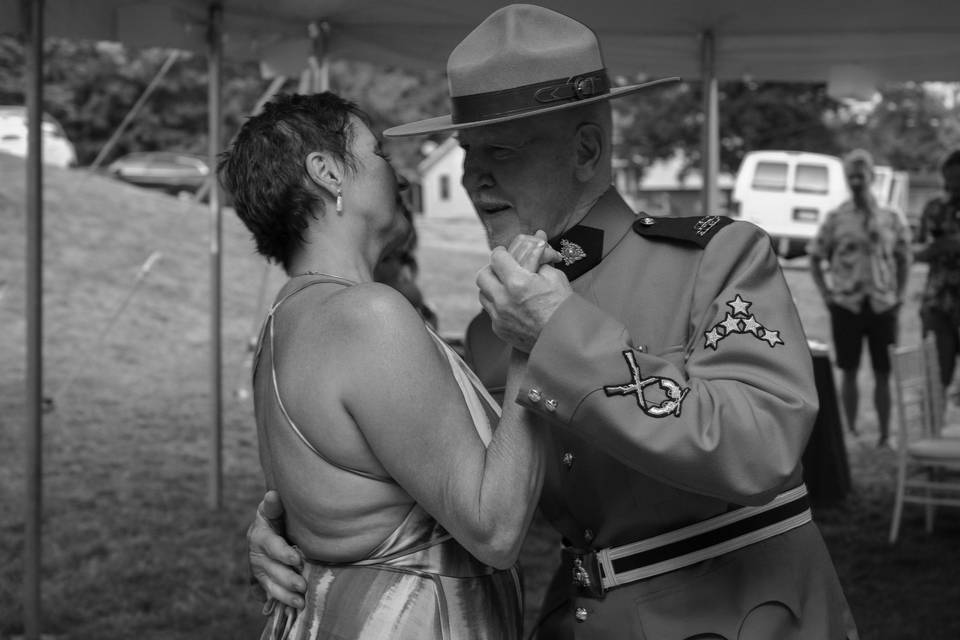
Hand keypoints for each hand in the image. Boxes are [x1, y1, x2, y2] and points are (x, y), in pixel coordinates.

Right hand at [247, 490, 306, 609]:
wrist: (274, 526)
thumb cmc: (278, 514)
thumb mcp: (275, 509)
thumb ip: (274, 506)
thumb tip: (273, 495)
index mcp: (260, 534)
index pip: (271, 544)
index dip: (283, 553)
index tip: (297, 559)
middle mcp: (257, 553)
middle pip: (271, 568)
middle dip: (287, 578)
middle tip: (303, 585)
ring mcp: (259, 569)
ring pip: (270, 584)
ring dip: (285, 594)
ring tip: (301, 601)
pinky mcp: (263, 580)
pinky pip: (271, 593)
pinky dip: (282, 600)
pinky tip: (296, 606)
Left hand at [476, 231, 571, 352]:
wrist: (565, 339)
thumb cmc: (563, 307)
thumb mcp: (554, 277)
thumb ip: (539, 259)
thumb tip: (538, 240)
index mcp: (517, 282)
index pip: (496, 257)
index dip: (501, 252)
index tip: (505, 253)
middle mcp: (503, 299)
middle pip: (482, 276)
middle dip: (492, 270)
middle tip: (503, 270)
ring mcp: (499, 316)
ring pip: (483, 294)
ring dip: (492, 288)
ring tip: (506, 288)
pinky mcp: (499, 329)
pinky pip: (490, 312)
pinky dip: (498, 306)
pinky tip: (512, 306)